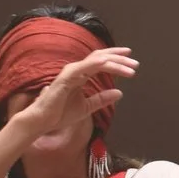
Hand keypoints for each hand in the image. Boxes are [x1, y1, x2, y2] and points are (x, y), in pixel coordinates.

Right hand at [11, 47, 137, 141]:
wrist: (43, 121)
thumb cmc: (60, 113)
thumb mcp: (87, 107)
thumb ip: (102, 99)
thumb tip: (120, 93)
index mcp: (80, 74)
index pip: (100, 61)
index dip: (115, 58)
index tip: (130, 60)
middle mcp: (76, 69)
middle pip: (101, 57)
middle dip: (119, 58)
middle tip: (135, 63)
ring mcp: (71, 71)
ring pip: (97, 60)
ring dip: (115, 62)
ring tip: (131, 68)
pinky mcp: (67, 76)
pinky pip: (86, 66)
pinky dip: (100, 64)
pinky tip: (111, 65)